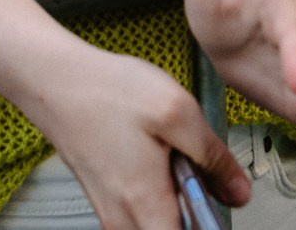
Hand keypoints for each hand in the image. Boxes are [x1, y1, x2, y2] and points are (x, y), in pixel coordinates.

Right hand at [23, 47, 249, 229]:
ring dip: (179, 207)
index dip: (211, 228)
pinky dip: (160, 197)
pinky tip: (161, 162)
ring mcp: (111, 212)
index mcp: (147, 206)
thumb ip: (214, 158)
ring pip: (156, 226)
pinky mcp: (105, 198)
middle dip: (198, 217)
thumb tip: (239, 191)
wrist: (56, 81)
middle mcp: (125, 220)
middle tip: (207, 181)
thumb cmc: (109, 93)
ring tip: (182, 168)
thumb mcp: (178, 113)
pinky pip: (141, 215)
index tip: (221, 203)